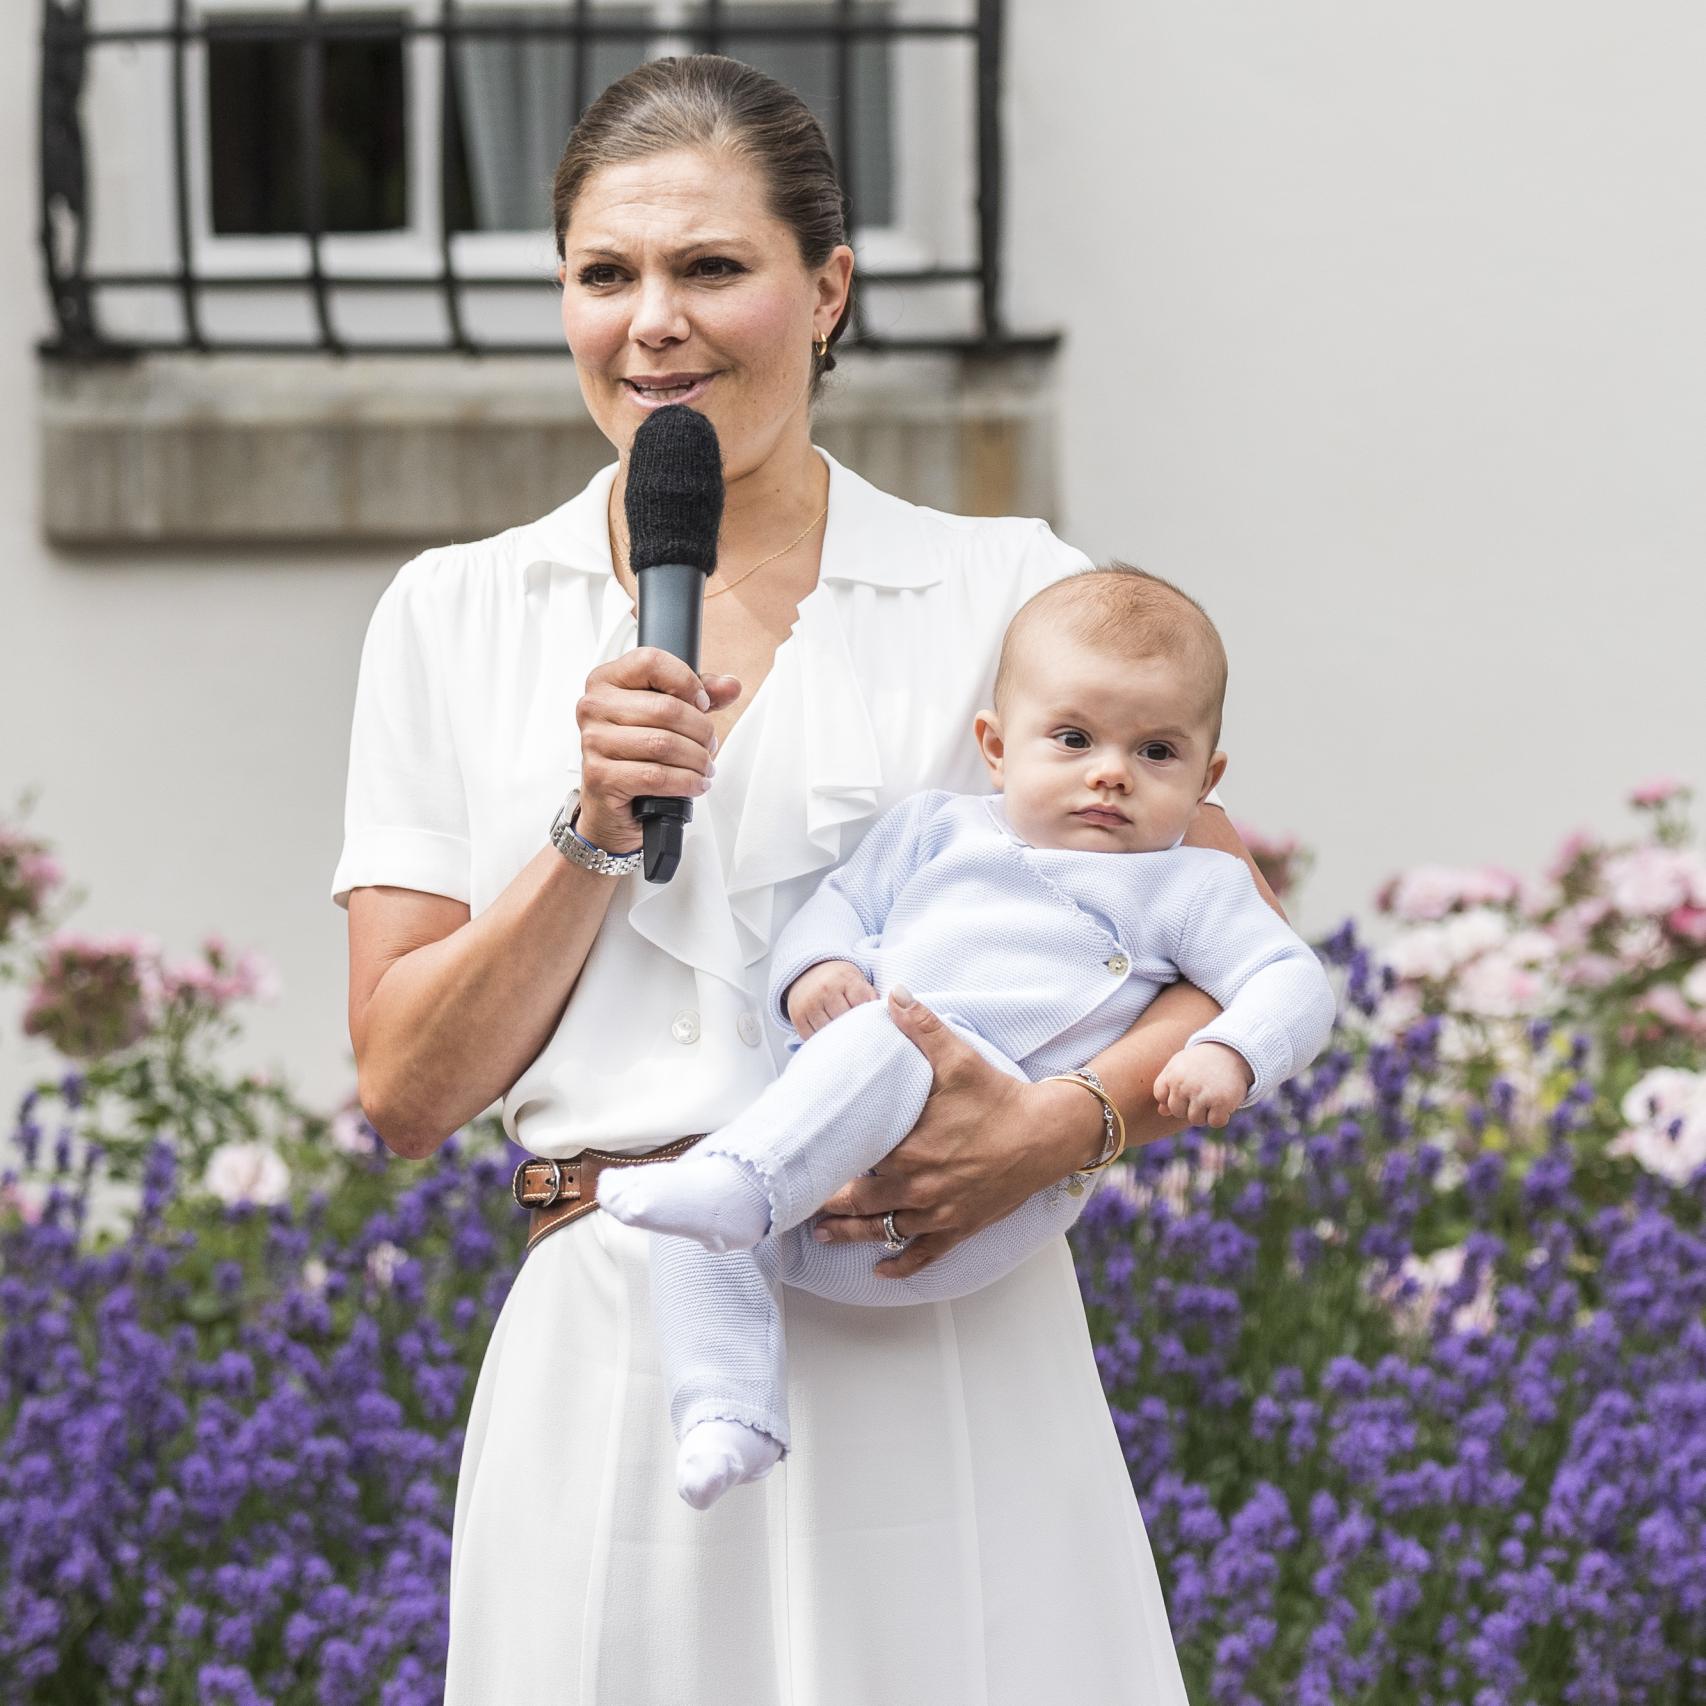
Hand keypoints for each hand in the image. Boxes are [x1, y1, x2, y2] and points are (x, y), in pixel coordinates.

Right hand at [573, 648, 740, 851]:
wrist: (611, 803)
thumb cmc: (636, 752)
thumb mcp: (668, 714)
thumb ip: (700, 693)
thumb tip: (730, 685)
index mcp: (606, 680)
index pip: (651, 661)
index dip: (686, 681)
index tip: (701, 703)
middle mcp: (593, 706)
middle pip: (665, 708)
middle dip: (700, 730)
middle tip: (709, 745)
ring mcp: (593, 742)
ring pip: (663, 743)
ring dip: (696, 759)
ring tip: (704, 766)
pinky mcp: (599, 776)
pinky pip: (655, 775)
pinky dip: (685, 781)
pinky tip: (695, 783)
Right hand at [785, 960, 877, 1039]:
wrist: (808, 971)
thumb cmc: (841, 982)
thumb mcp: (859, 982)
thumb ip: (872, 999)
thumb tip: (887, 1019)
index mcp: (845, 978)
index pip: (862, 1007)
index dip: (868, 1020)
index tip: (872, 1028)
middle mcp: (825, 989)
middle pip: (845, 1021)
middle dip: (854, 1031)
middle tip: (860, 1040)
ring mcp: (809, 1002)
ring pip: (829, 1032)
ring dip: (838, 1038)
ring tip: (846, 1042)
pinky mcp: (797, 1015)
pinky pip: (812, 1037)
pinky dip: (822, 1040)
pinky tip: (829, 1039)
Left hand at [810, 989, 1101, 1277]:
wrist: (1047, 1134)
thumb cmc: (999, 1097)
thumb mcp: (958, 1058)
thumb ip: (921, 1027)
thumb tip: (893, 993)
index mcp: (909, 1149)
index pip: (853, 1162)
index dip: (826, 1164)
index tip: (799, 1165)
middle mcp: (919, 1188)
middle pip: (860, 1202)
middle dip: (828, 1204)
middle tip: (798, 1205)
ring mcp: (939, 1212)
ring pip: (884, 1232)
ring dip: (851, 1234)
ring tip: (825, 1234)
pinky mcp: (961, 1227)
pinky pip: (925, 1255)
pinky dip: (901, 1265)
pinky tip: (882, 1270)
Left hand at [1151, 1041, 1252, 1127]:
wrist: (1232, 1052)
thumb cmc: (1201, 1062)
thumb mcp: (1180, 1067)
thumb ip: (1166, 1087)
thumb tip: (1162, 1112)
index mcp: (1172, 1074)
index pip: (1161, 1097)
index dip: (1173, 1095)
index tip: (1185, 1085)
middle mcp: (1184, 1085)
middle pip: (1177, 1112)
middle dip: (1188, 1105)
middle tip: (1202, 1090)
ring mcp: (1203, 1094)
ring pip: (1196, 1120)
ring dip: (1205, 1113)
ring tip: (1212, 1095)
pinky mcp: (1221, 1102)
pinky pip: (1215, 1122)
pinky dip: (1221, 1117)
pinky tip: (1224, 1102)